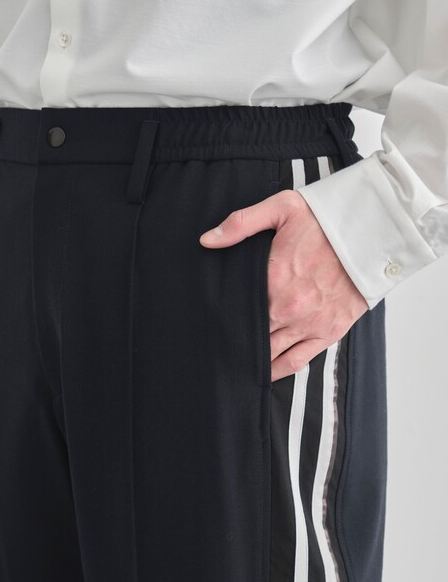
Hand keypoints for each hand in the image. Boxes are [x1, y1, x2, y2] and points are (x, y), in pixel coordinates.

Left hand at [199, 189, 368, 381]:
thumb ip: (241, 223)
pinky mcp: (329, 332)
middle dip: (234, 340)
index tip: (209, 322)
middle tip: (216, 345)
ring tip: (234, 364)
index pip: (237, 309)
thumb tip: (207, 239)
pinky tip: (265, 373)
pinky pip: (298, 361)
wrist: (374, 231)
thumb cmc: (326, 220)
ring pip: (271, 353)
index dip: (221, 318)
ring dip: (253, 359)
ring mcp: (310, 323)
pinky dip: (279, 370)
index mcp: (274, 280)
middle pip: (251, 334)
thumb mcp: (281, 209)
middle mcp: (289, 308)